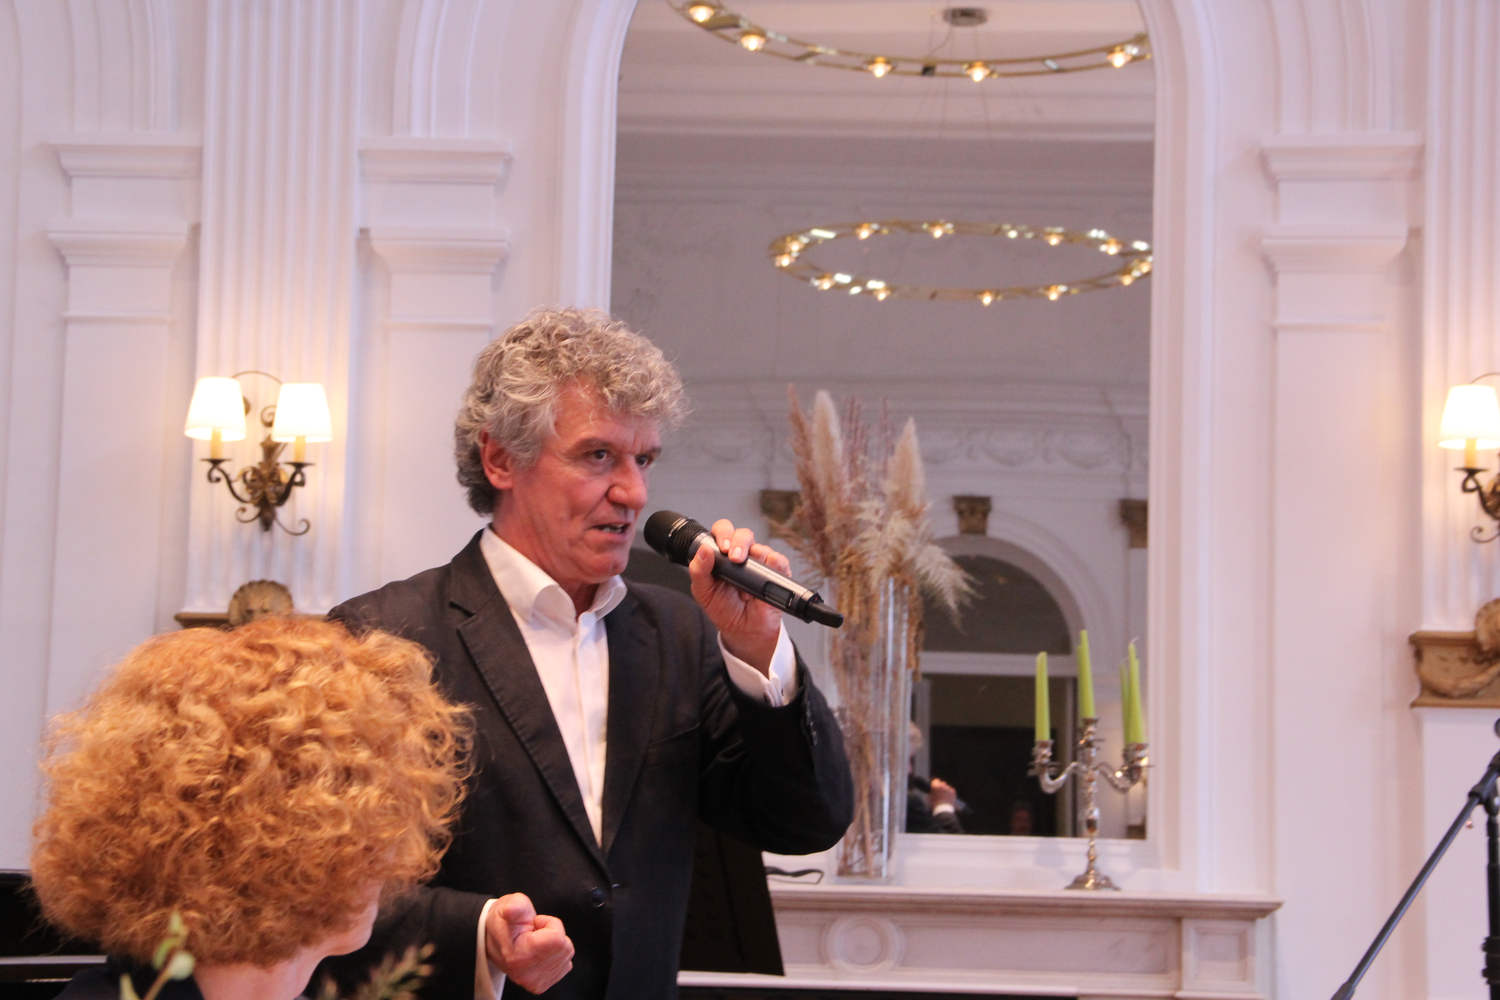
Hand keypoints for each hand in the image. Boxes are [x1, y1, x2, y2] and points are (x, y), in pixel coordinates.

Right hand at [483, 893, 573, 993]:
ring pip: (566, 954)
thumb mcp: (508, 905)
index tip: (532, 925)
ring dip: (554, 943)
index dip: (548, 924)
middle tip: (533, 933)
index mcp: (517, 957)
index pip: (557, 938)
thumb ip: (514, 907)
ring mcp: (534, 983)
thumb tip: (510, 909)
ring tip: (534, 941)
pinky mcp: (542, 985)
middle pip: (565, 947)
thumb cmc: (505, 920)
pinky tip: (539, 952)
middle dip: (553, 933)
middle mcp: (526, 975)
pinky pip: (565, 963)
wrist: (496, 939)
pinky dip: (556, 954)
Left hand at [686, 518, 783, 672]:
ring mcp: (760, 563)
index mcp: (721, 556)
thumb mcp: (703, 592)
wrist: (744, 631)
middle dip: (738, 542)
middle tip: (734, 557)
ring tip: (746, 577)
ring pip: (761, 546)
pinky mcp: (776, 572)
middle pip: (743, 534)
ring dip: (754, 556)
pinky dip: (772, 565)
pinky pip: (778, 561)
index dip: (722, 534)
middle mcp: (742, 555)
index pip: (722, 533)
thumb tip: (703, 551)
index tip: (721, 548)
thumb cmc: (724, 609)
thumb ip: (699, 571)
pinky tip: (763, 579)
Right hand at [928, 778, 957, 810]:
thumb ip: (932, 792)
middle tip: (941, 792)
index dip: (936, 783)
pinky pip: (951, 790)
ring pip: (947, 787)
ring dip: (946, 790)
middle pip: (942, 783)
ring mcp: (948, 788)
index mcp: (935, 786)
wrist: (943, 810)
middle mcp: (942, 785)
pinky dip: (950, 793)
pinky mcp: (953, 791)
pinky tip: (948, 797)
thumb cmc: (935, 805)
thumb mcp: (930, 798)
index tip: (936, 786)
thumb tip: (932, 791)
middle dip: (942, 786)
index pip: (936, 780)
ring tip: (945, 796)